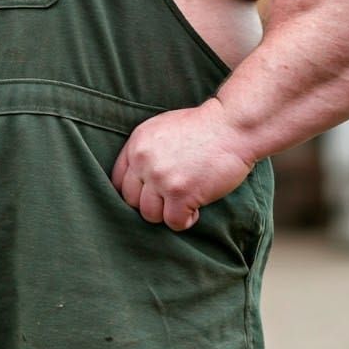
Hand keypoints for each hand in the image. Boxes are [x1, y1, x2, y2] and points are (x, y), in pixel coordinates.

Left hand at [110, 97, 252, 230]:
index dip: (134, 192)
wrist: (231, 126)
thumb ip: (145, 152)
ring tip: (184, 202)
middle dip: (151, 203)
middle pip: (131, 200)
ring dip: (168, 213)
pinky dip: (186, 220)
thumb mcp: (162, 129)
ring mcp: (160, 177)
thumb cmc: (202, 128)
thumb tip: (137, 180)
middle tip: (170, 199)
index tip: (149, 195)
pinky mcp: (180, 194)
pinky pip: (174, 222)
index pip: (117, 180)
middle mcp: (143, 160)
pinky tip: (196, 207)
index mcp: (136, 143)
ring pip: (150, 215)